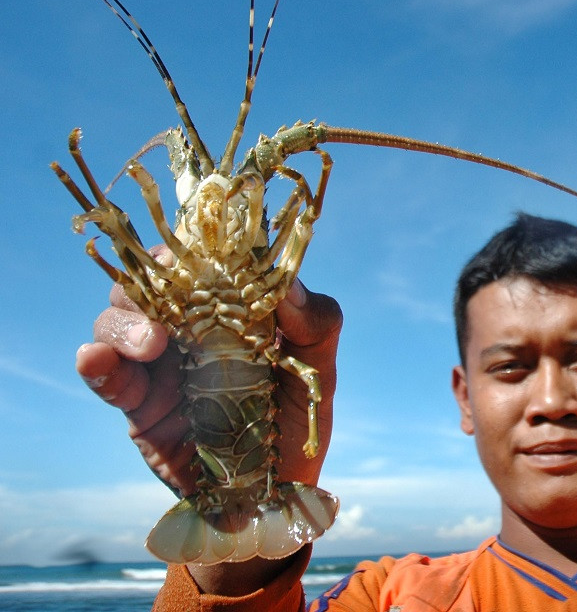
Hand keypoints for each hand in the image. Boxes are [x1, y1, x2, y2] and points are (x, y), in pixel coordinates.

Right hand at [75, 268, 342, 495]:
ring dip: (122, 322)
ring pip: (116, 320)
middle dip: (147, 284)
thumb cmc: (299, 419)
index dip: (191, 249)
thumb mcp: (319, 371)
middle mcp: (189, 326)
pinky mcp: (137, 403)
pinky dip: (94, 361)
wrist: (276, 491)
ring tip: (149, 345)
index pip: (200, 259)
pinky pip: (104, 375)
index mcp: (231, 307)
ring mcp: (158, 363)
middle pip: (147, 282)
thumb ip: (317, 325)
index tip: (195, 254)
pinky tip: (95, 359)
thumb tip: (291, 287)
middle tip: (169, 308)